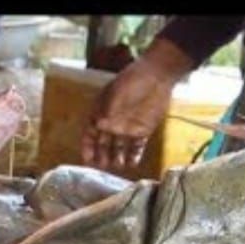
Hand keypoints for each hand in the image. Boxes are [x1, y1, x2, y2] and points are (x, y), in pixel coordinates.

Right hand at [81, 38, 191, 171]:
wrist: (157, 76)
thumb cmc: (132, 81)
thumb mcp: (116, 94)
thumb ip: (108, 111)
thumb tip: (97, 125)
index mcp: (101, 113)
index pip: (90, 134)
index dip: (87, 147)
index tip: (87, 160)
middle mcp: (112, 123)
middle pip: (103, 145)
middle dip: (101, 156)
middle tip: (102, 166)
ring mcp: (127, 128)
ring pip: (118, 149)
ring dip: (116, 159)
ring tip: (117, 166)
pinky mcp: (142, 131)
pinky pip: (136, 148)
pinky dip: (134, 157)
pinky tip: (132, 164)